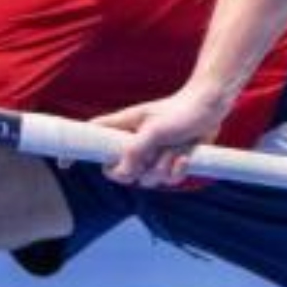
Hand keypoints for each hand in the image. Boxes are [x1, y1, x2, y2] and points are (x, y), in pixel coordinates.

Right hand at [96, 82, 228, 187]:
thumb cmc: (182, 111)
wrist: (213, 106)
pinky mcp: (171, 161)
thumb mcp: (155, 131)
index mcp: (123, 126)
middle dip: (138, 170)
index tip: (74, 164)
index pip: (93, 135)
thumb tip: (121, 174)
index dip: (83, 150)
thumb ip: (134, 152)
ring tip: (174, 149)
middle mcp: (135, 141)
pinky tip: (185, 157)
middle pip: (120, 170)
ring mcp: (153, 153)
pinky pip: (167, 180)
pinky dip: (178, 171)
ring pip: (147, 179)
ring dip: (163, 168)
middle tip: (151, 155)